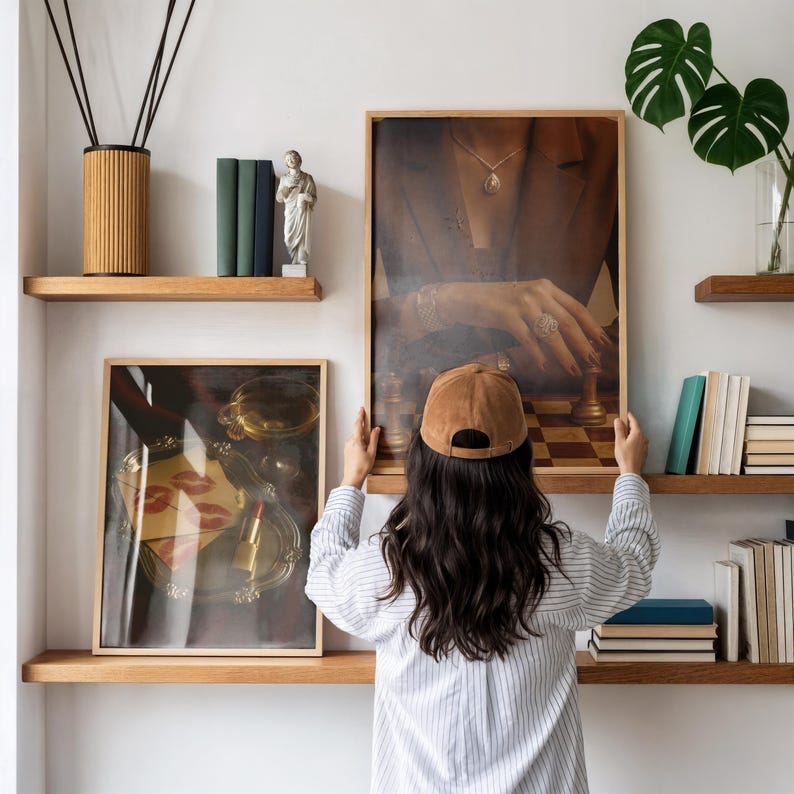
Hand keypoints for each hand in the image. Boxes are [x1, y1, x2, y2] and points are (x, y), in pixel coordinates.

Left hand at [341, 408, 380, 489]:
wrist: (352, 477)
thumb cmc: (362, 467)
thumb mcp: (372, 452)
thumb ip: (374, 439)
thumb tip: (376, 429)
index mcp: (356, 440)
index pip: (358, 424)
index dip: (360, 416)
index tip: (361, 409)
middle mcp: (350, 441)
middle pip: (358, 432)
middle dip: (365, 433)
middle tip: (371, 442)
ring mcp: (347, 446)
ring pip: (356, 439)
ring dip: (362, 441)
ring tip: (367, 452)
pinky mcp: (346, 451)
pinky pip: (353, 444)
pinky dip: (359, 445)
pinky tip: (363, 454)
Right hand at [435, 280, 610, 376]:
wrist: (463, 297)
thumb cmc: (496, 303)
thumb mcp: (525, 300)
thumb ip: (545, 310)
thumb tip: (569, 334)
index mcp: (546, 288)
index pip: (576, 308)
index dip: (592, 327)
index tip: (604, 344)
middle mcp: (537, 292)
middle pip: (568, 321)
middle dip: (583, 344)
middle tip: (593, 361)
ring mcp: (521, 303)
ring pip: (550, 332)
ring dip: (564, 354)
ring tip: (572, 369)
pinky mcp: (505, 315)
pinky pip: (527, 338)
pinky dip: (537, 354)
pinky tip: (544, 366)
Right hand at [613, 412, 647, 474]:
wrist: (631, 470)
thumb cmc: (625, 457)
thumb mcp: (619, 441)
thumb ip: (619, 429)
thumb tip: (618, 420)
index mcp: (637, 434)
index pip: (634, 422)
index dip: (630, 417)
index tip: (627, 413)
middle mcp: (643, 438)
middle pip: (636, 429)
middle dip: (629, 426)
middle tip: (622, 425)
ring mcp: (645, 445)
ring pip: (638, 436)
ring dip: (631, 434)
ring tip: (623, 437)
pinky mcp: (644, 452)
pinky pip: (639, 443)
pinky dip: (634, 441)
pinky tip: (628, 446)